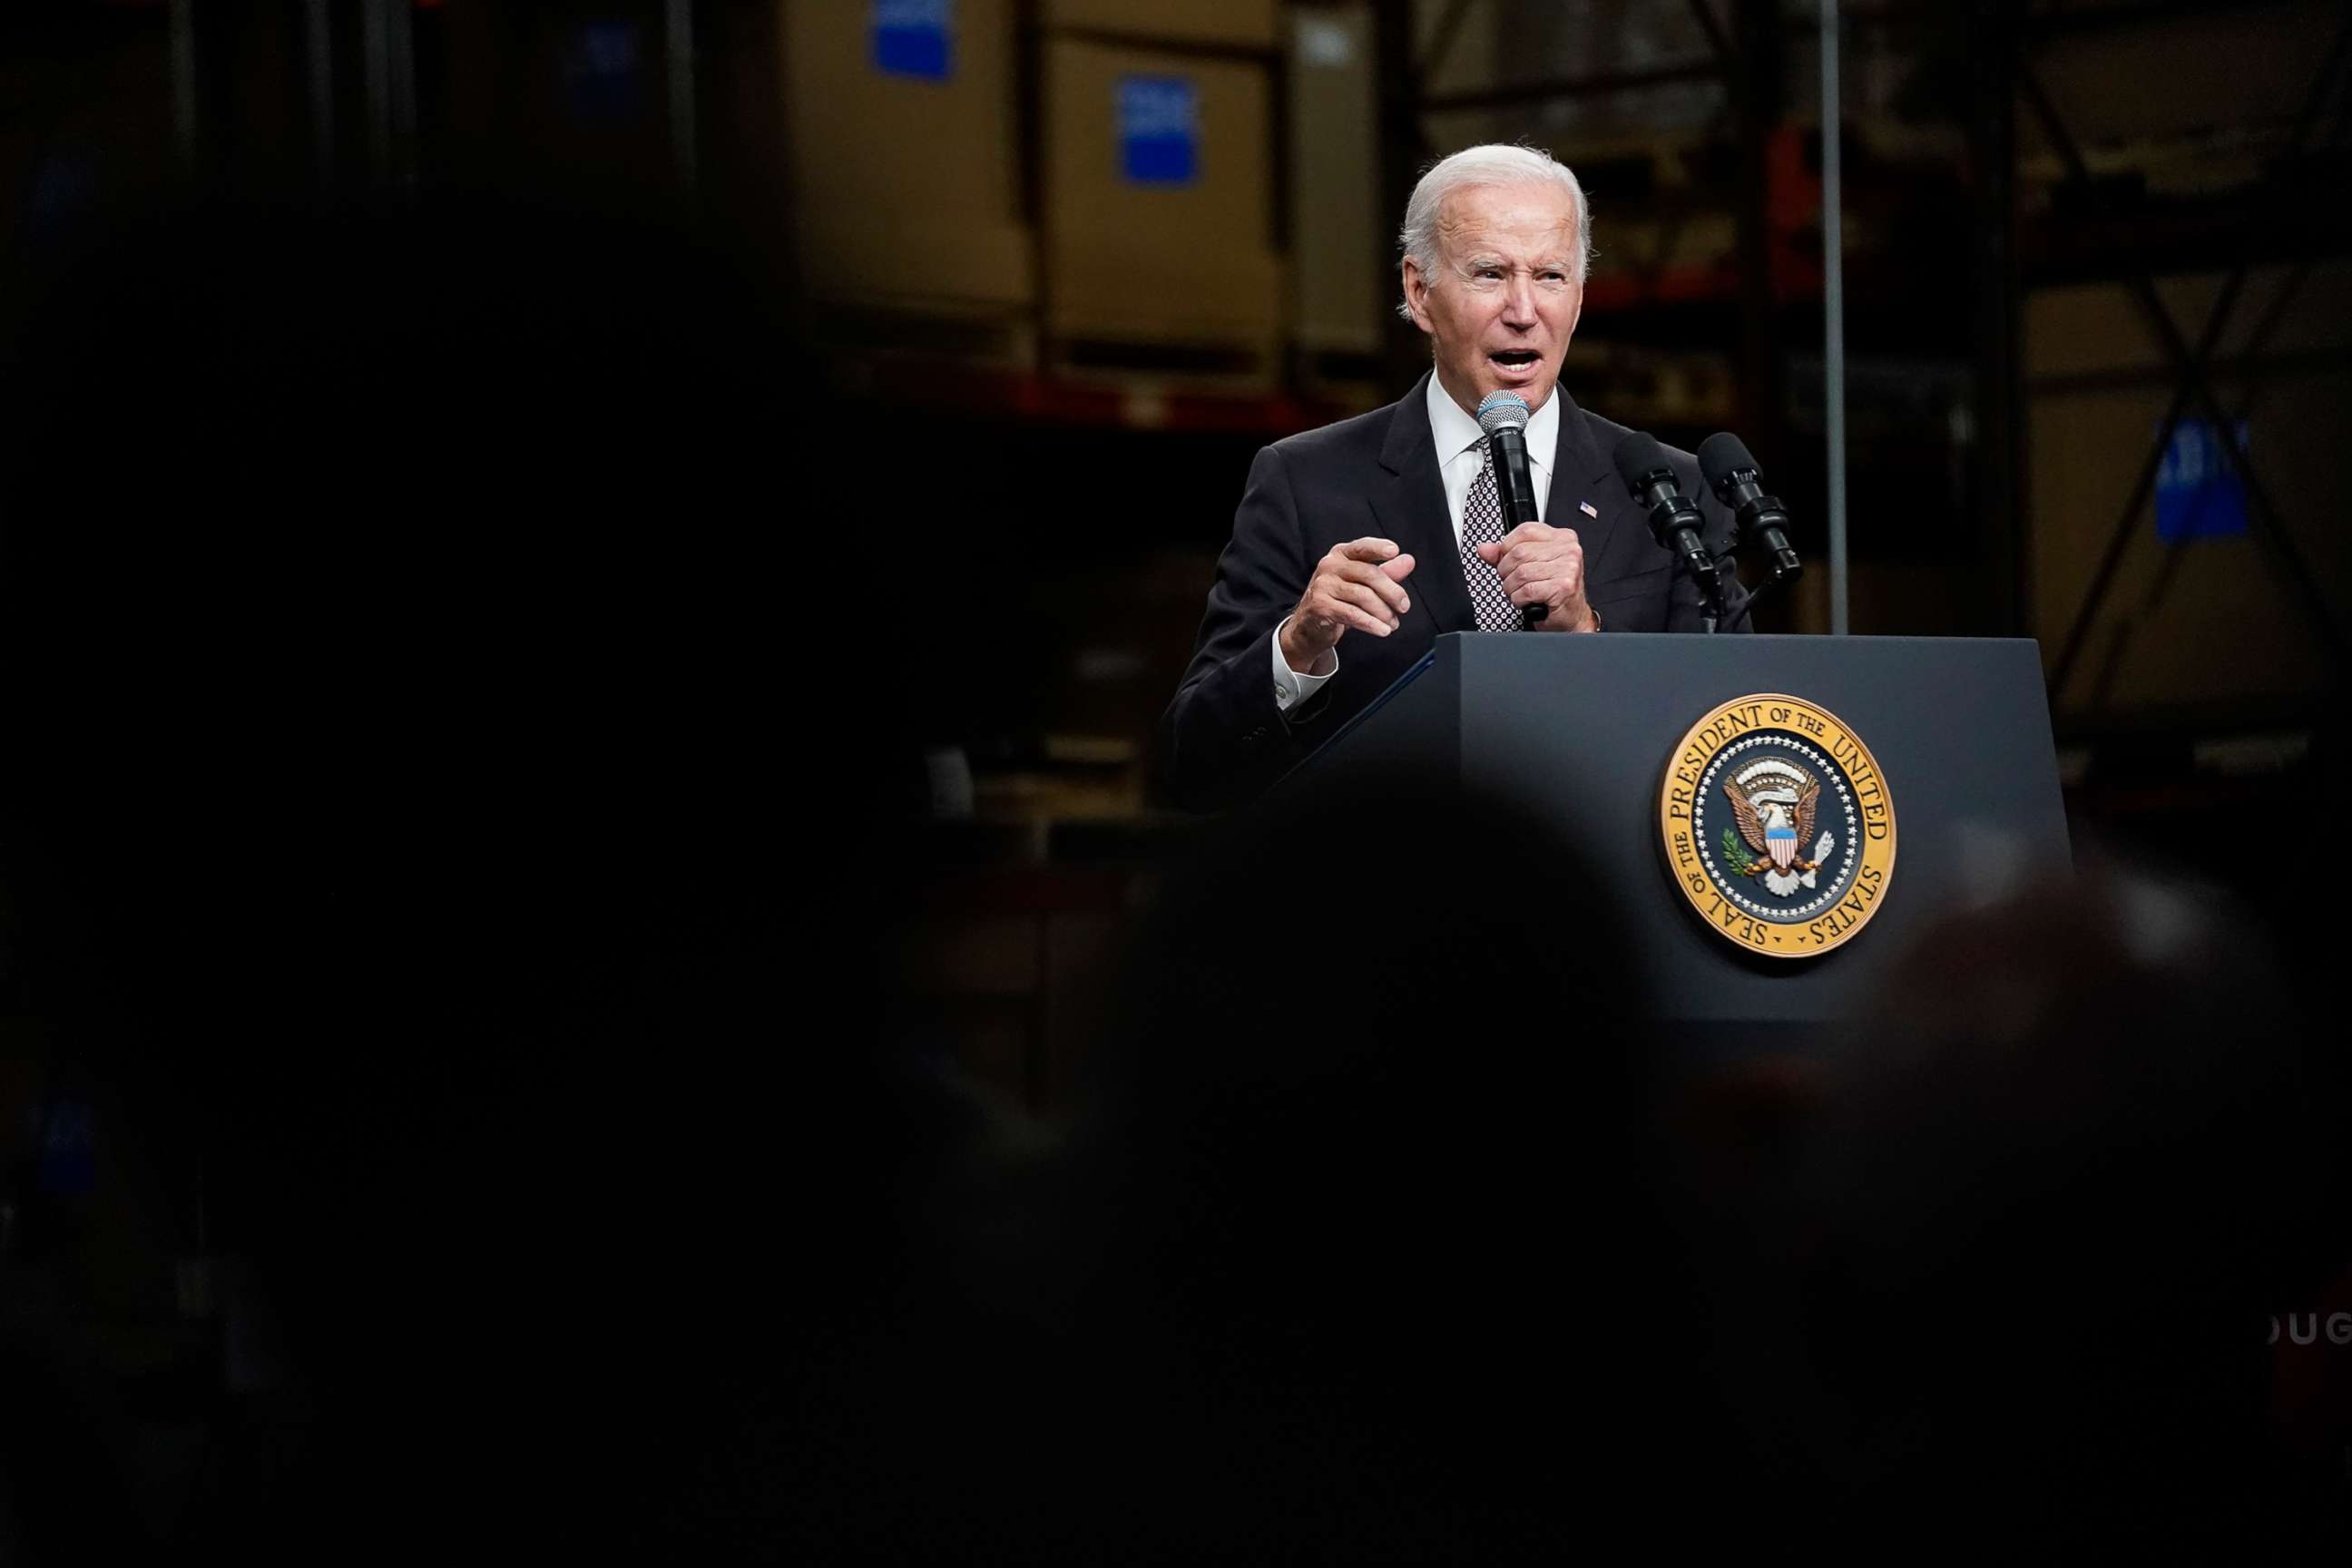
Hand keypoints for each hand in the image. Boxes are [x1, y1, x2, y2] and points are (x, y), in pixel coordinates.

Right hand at [1280, 537, 1416, 672]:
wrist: (1310, 625)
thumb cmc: (1339, 600)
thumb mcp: (1363, 584)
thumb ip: (1387, 572)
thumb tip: (1409, 561)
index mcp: (1341, 554)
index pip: (1362, 547)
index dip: (1378, 548)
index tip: (1394, 550)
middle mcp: (1329, 566)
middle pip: (1368, 574)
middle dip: (1391, 592)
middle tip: (1404, 607)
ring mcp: (1323, 585)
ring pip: (1363, 596)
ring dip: (1383, 612)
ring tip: (1393, 623)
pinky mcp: (1320, 606)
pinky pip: (1353, 614)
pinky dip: (1371, 624)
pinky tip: (1383, 630)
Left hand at [1475, 522, 1594, 632]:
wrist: (1571, 616)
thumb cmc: (1552, 590)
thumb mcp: (1529, 566)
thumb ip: (1504, 555)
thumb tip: (1484, 549)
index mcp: (1561, 537)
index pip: (1525, 531)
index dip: (1507, 547)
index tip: (1507, 560)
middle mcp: (1568, 549)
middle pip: (1519, 553)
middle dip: (1506, 571)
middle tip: (1513, 581)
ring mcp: (1568, 567)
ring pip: (1521, 573)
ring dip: (1512, 588)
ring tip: (1520, 592)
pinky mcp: (1563, 587)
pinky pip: (1527, 590)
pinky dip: (1519, 599)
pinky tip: (1526, 601)